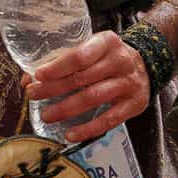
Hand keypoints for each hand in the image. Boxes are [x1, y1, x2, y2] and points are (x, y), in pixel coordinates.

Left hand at [23, 30, 149, 141]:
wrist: (147, 65)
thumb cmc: (109, 57)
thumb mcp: (93, 48)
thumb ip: (65, 60)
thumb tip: (30, 78)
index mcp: (108, 42)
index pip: (80, 55)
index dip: (57, 67)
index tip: (38, 76)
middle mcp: (121, 61)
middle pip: (83, 77)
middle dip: (54, 88)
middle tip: (33, 95)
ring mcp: (129, 83)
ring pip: (94, 98)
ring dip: (66, 109)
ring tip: (46, 115)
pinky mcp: (134, 104)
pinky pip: (109, 119)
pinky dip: (88, 129)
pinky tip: (70, 134)